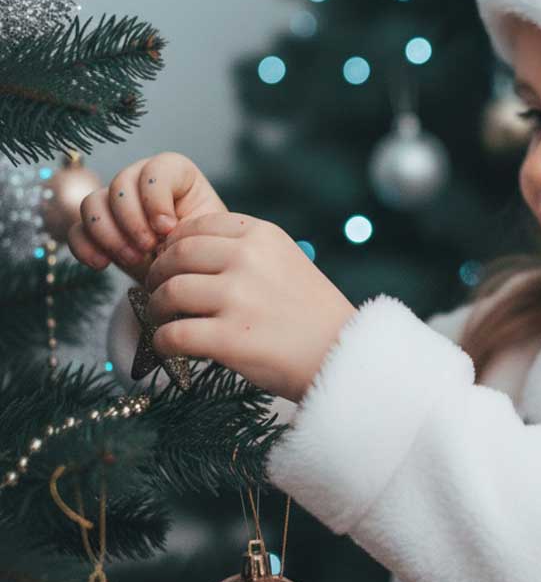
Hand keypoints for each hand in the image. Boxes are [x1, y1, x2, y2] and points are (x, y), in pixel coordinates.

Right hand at [67, 152, 227, 285]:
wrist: (188, 275)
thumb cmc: (203, 249)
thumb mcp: (206, 234)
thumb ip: (189, 225)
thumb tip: (163, 230)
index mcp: (176, 174)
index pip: (156, 169)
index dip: (156, 198)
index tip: (168, 228)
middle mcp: (141, 181)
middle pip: (120, 184)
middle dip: (132, 220)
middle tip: (148, 248)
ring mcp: (115, 203)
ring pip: (92, 203)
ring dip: (109, 235)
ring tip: (133, 259)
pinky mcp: (97, 229)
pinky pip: (76, 230)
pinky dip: (85, 247)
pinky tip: (102, 264)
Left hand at [142, 211, 357, 402]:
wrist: (343, 354)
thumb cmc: (313, 313)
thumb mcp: (287, 261)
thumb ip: (246, 251)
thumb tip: (185, 252)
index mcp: (263, 235)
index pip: (198, 226)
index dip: (175, 245)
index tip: (172, 263)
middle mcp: (248, 259)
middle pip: (176, 256)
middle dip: (158, 275)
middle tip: (157, 292)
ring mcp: (238, 298)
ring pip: (169, 293)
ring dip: (157, 309)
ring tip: (164, 320)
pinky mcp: (229, 338)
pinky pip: (172, 335)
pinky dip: (162, 343)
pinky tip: (170, 347)